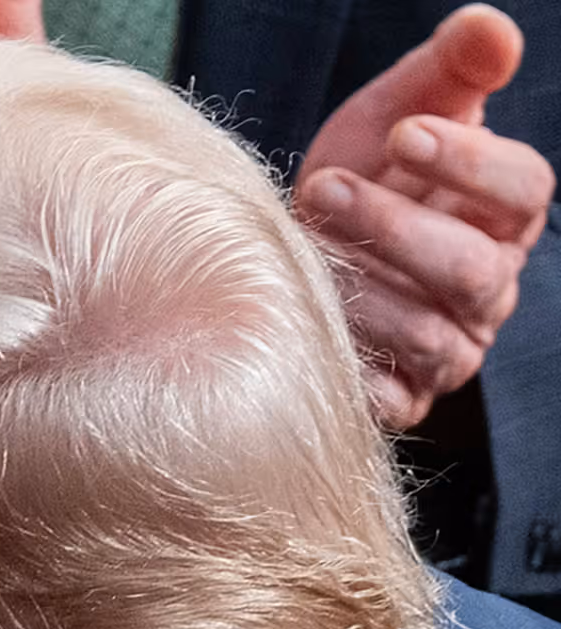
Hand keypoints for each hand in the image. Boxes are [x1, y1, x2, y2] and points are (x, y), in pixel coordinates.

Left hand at [296, 5, 554, 428]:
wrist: (295, 253)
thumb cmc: (359, 177)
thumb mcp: (395, 112)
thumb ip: (449, 69)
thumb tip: (488, 28)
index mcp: (504, 215)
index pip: (525, 191)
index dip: (470, 164)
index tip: (402, 134)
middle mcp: (488, 289)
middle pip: (472, 271)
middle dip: (395, 229)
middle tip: (323, 190)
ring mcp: (449, 351)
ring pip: (428, 337)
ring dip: (361, 292)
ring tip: (304, 253)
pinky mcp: (403, 399)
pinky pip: (389, 397)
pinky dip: (349, 361)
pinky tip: (308, 324)